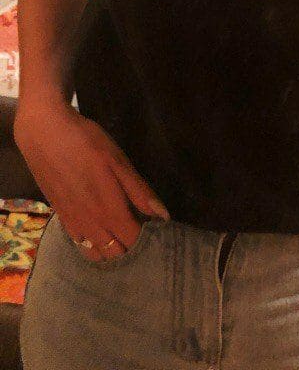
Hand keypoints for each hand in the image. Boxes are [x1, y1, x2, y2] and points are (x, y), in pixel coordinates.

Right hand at [13, 105, 169, 262]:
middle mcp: (91, 225)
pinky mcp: (61, 217)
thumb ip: (140, 192)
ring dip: (111, 250)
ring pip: (96, 254)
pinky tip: (101, 229)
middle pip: (116, 253)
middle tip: (144, 229)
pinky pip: (80, 243)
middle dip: (132, 248)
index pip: (134, 242)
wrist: (44, 135)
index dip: (149, 240)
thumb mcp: (119, 162)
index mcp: (110, 212)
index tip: (159, 229)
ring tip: (124, 231)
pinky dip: (93, 245)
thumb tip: (163, 217)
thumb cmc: (87, 144)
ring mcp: (73, 224)